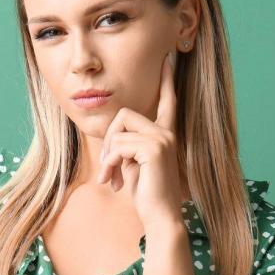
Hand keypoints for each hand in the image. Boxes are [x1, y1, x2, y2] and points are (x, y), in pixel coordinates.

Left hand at [96, 50, 183, 228]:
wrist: (160, 217)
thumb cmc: (146, 193)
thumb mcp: (133, 163)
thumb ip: (127, 144)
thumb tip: (112, 137)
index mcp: (165, 133)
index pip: (167, 101)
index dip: (167, 79)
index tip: (168, 57)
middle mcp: (166, 132)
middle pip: (124, 115)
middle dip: (108, 140)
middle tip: (106, 167)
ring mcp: (162, 138)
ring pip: (118, 132)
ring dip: (108, 157)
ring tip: (110, 178)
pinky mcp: (154, 148)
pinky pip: (119, 146)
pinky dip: (110, 164)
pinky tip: (115, 181)